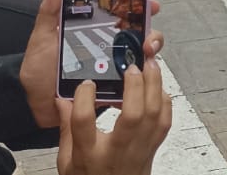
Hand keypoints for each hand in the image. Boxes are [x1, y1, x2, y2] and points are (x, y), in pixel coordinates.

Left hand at [26, 0, 161, 132]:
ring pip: (142, 62)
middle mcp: (109, 50)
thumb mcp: (43, 37)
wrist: (33, 104)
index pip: (125, 15)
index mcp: (96, 32)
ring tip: (142, 58)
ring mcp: (112, 72)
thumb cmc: (39, 71)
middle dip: (152, 34)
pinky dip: (142, 85)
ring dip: (149, 59)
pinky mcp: (111, 93)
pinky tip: (138, 82)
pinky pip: (134, 90)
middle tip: (146, 39)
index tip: (150, 4)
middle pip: (141, 37)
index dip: (141, 7)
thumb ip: (50, 10)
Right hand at [57, 61, 171, 174]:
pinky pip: (165, 122)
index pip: (84, 122)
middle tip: (130, 66)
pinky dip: (164, 101)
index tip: (86, 83)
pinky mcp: (152, 149)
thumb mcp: (67, 161)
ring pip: (153, 115)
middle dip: (134, 86)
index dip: (85, 98)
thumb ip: (66, 128)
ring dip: (154, 86)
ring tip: (150, 65)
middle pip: (131, 115)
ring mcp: (138, 150)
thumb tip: (61, 100)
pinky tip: (158, 87)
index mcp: (89, 155)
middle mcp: (117, 151)